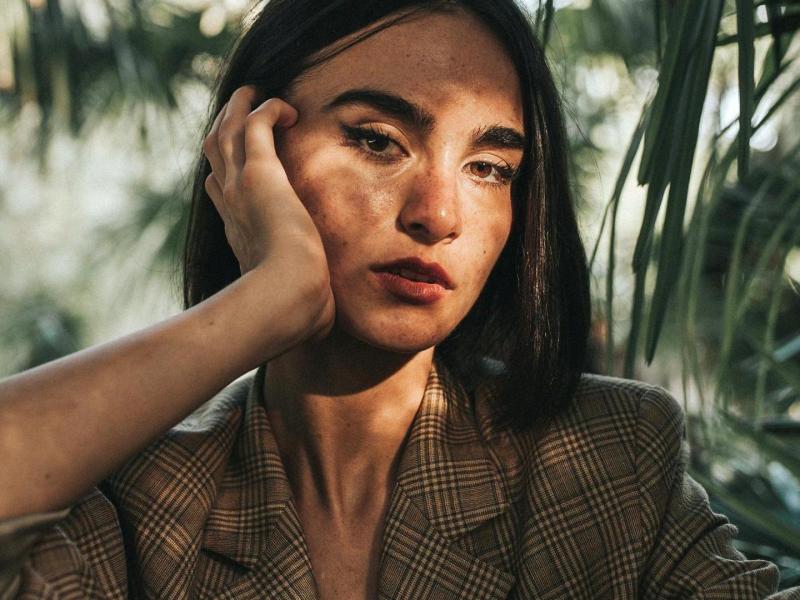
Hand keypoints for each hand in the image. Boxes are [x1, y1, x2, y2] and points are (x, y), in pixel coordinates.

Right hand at [203, 85, 334, 341]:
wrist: (285, 301)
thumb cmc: (296, 312)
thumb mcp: (302, 305)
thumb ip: (310, 308)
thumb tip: (325, 329)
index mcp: (240, 234)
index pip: (223, 193)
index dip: (227, 174)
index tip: (238, 166)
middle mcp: (232, 206)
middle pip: (216, 155)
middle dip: (225, 131)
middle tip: (240, 112)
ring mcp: (240, 187)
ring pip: (228, 132)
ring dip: (240, 109)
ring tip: (255, 94)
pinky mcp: (259, 172)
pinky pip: (256, 123)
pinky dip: (267, 109)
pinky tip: (288, 108)